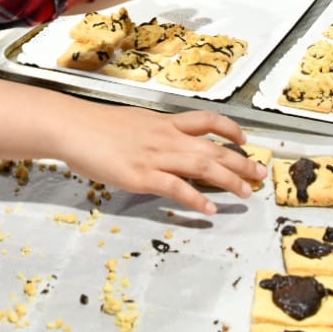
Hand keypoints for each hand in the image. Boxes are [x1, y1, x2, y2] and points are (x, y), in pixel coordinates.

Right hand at [55, 106, 263, 214]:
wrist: (73, 127)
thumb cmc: (96, 126)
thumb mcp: (133, 122)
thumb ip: (152, 132)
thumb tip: (163, 139)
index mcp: (164, 123)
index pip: (206, 122)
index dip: (230, 130)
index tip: (245, 140)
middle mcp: (166, 137)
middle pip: (213, 148)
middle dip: (240, 162)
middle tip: (260, 175)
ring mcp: (155, 157)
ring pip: (203, 166)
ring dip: (229, 180)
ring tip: (247, 193)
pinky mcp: (142, 176)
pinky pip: (176, 188)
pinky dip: (197, 199)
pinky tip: (210, 209)